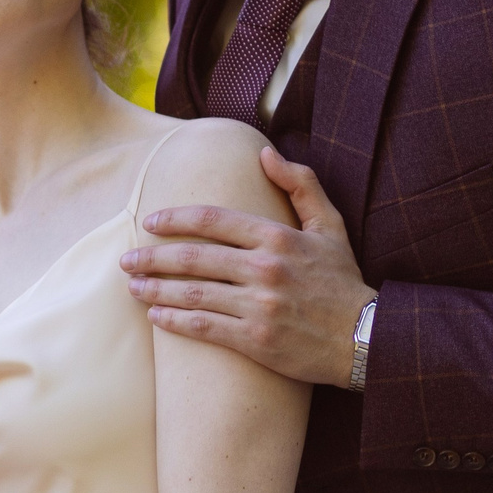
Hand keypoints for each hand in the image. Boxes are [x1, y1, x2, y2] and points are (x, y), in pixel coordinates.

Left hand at [121, 146, 375, 387]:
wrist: (366, 339)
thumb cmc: (343, 282)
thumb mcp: (331, 226)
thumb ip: (301, 184)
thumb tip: (265, 152)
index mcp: (278, 237)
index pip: (212, 220)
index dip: (174, 219)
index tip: (150, 223)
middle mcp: (265, 269)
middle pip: (193, 257)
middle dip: (151, 257)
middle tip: (126, 259)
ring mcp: (259, 306)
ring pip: (192, 293)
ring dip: (154, 288)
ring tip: (132, 286)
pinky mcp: (256, 340)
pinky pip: (204, 327)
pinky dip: (174, 320)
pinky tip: (155, 315)